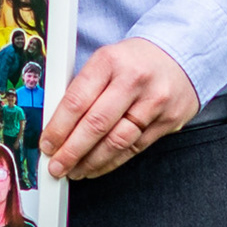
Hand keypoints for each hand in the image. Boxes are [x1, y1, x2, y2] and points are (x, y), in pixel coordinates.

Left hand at [42, 36, 199, 178]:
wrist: (179, 56)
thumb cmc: (135, 62)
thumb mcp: (105, 63)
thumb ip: (82, 91)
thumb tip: (55, 126)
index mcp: (109, 61)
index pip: (77, 101)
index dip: (58, 128)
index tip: (47, 145)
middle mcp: (134, 80)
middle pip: (96, 125)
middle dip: (71, 151)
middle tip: (57, 166)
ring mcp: (154, 101)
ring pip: (117, 141)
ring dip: (91, 162)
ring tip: (75, 170)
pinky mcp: (168, 120)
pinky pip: (135, 148)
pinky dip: (112, 161)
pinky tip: (97, 166)